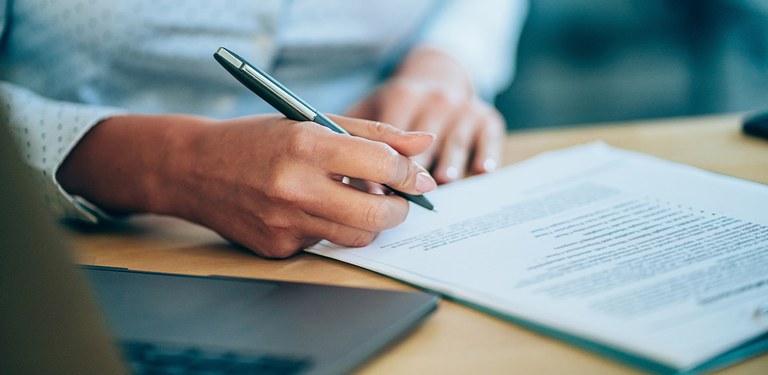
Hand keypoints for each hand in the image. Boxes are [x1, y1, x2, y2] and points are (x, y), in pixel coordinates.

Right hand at [58, 114, 435, 257]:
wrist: (193, 168)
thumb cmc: (258, 140)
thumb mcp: (312, 122)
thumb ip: (372, 134)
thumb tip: (422, 145)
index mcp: (306, 145)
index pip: (381, 165)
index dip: (410, 173)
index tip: (418, 178)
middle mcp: (294, 187)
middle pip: (376, 215)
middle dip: (400, 210)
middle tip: (399, 201)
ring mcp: (283, 223)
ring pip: (355, 238)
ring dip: (369, 224)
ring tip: (357, 203)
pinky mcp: (275, 248)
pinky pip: (323, 245)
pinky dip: (328, 229)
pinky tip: (309, 211)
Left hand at [346, 46, 504, 183]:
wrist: (438, 76)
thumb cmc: (396, 104)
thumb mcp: (372, 108)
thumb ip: (357, 139)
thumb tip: (344, 180)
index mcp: (402, 95)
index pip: (393, 135)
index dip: (383, 165)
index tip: (375, 190)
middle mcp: (436, 99)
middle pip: (426, 143)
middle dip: (415, 171)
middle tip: (406, 197)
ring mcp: (463, 107)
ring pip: (456, 141)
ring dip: (450, 162)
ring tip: (445, 180)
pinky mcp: (487, 117)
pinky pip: (489, 138)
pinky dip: (487, 153)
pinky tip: (482, 170)